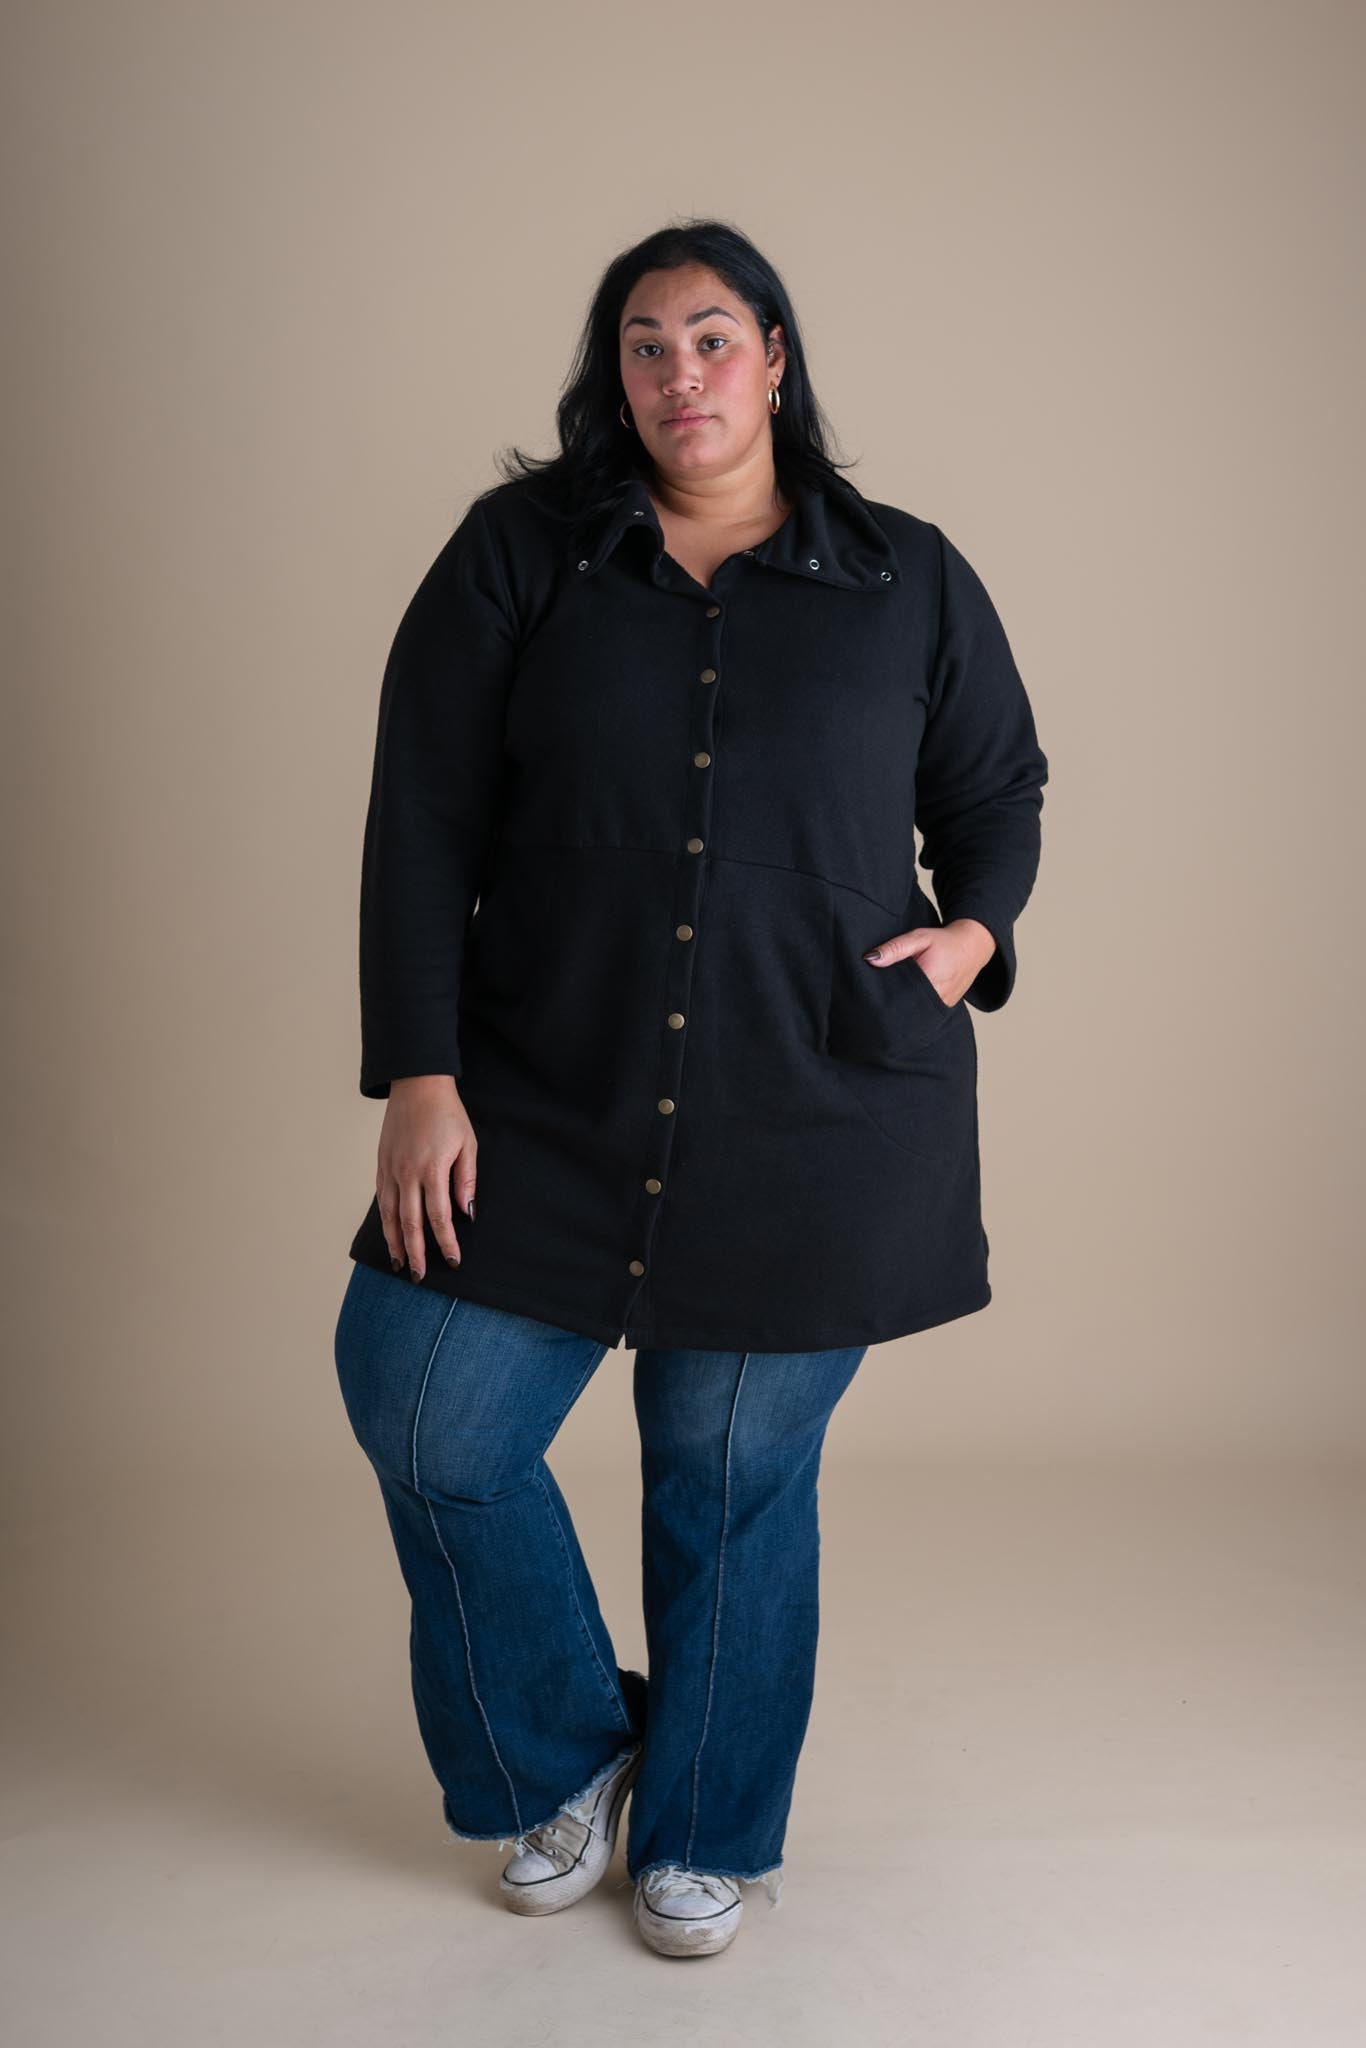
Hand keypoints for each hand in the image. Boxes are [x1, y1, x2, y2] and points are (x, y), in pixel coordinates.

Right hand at [376, 1075, 476, 1281]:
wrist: (417, 1085)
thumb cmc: (447, 1114)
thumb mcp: (467, 1144)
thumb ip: (465, 1180)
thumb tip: (466, 1213)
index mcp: (432, 1169)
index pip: (439, 1217)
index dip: (446, 1242)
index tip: (453, 1260)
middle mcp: (407, 1173)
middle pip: (411, 1223)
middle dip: (416, 1253)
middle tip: (419, 1276)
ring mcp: (390, 1170)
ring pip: (390, 1216)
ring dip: (395, 1243)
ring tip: (399, 1264)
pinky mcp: (380, 1165)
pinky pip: (381, 1200)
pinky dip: (384, 1221)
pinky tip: (389, 1234)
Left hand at [861, 918, 996, 1006]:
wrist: (973, 946)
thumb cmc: (945, 941)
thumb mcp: (919, 938)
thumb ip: (896, 948)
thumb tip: (871, 958)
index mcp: (929, 981)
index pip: (899, 998)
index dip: (884, 998)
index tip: (871, 995)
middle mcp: (937, 998)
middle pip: (906, 1009)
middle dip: (891, 1005)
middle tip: (877, 1000)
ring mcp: (942, 1006)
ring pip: (916, 1014)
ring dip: (903, 1008)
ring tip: (891, 1000)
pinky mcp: (945, 1008)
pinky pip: (926, 1013)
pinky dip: (916, 1008)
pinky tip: (907, 1000)